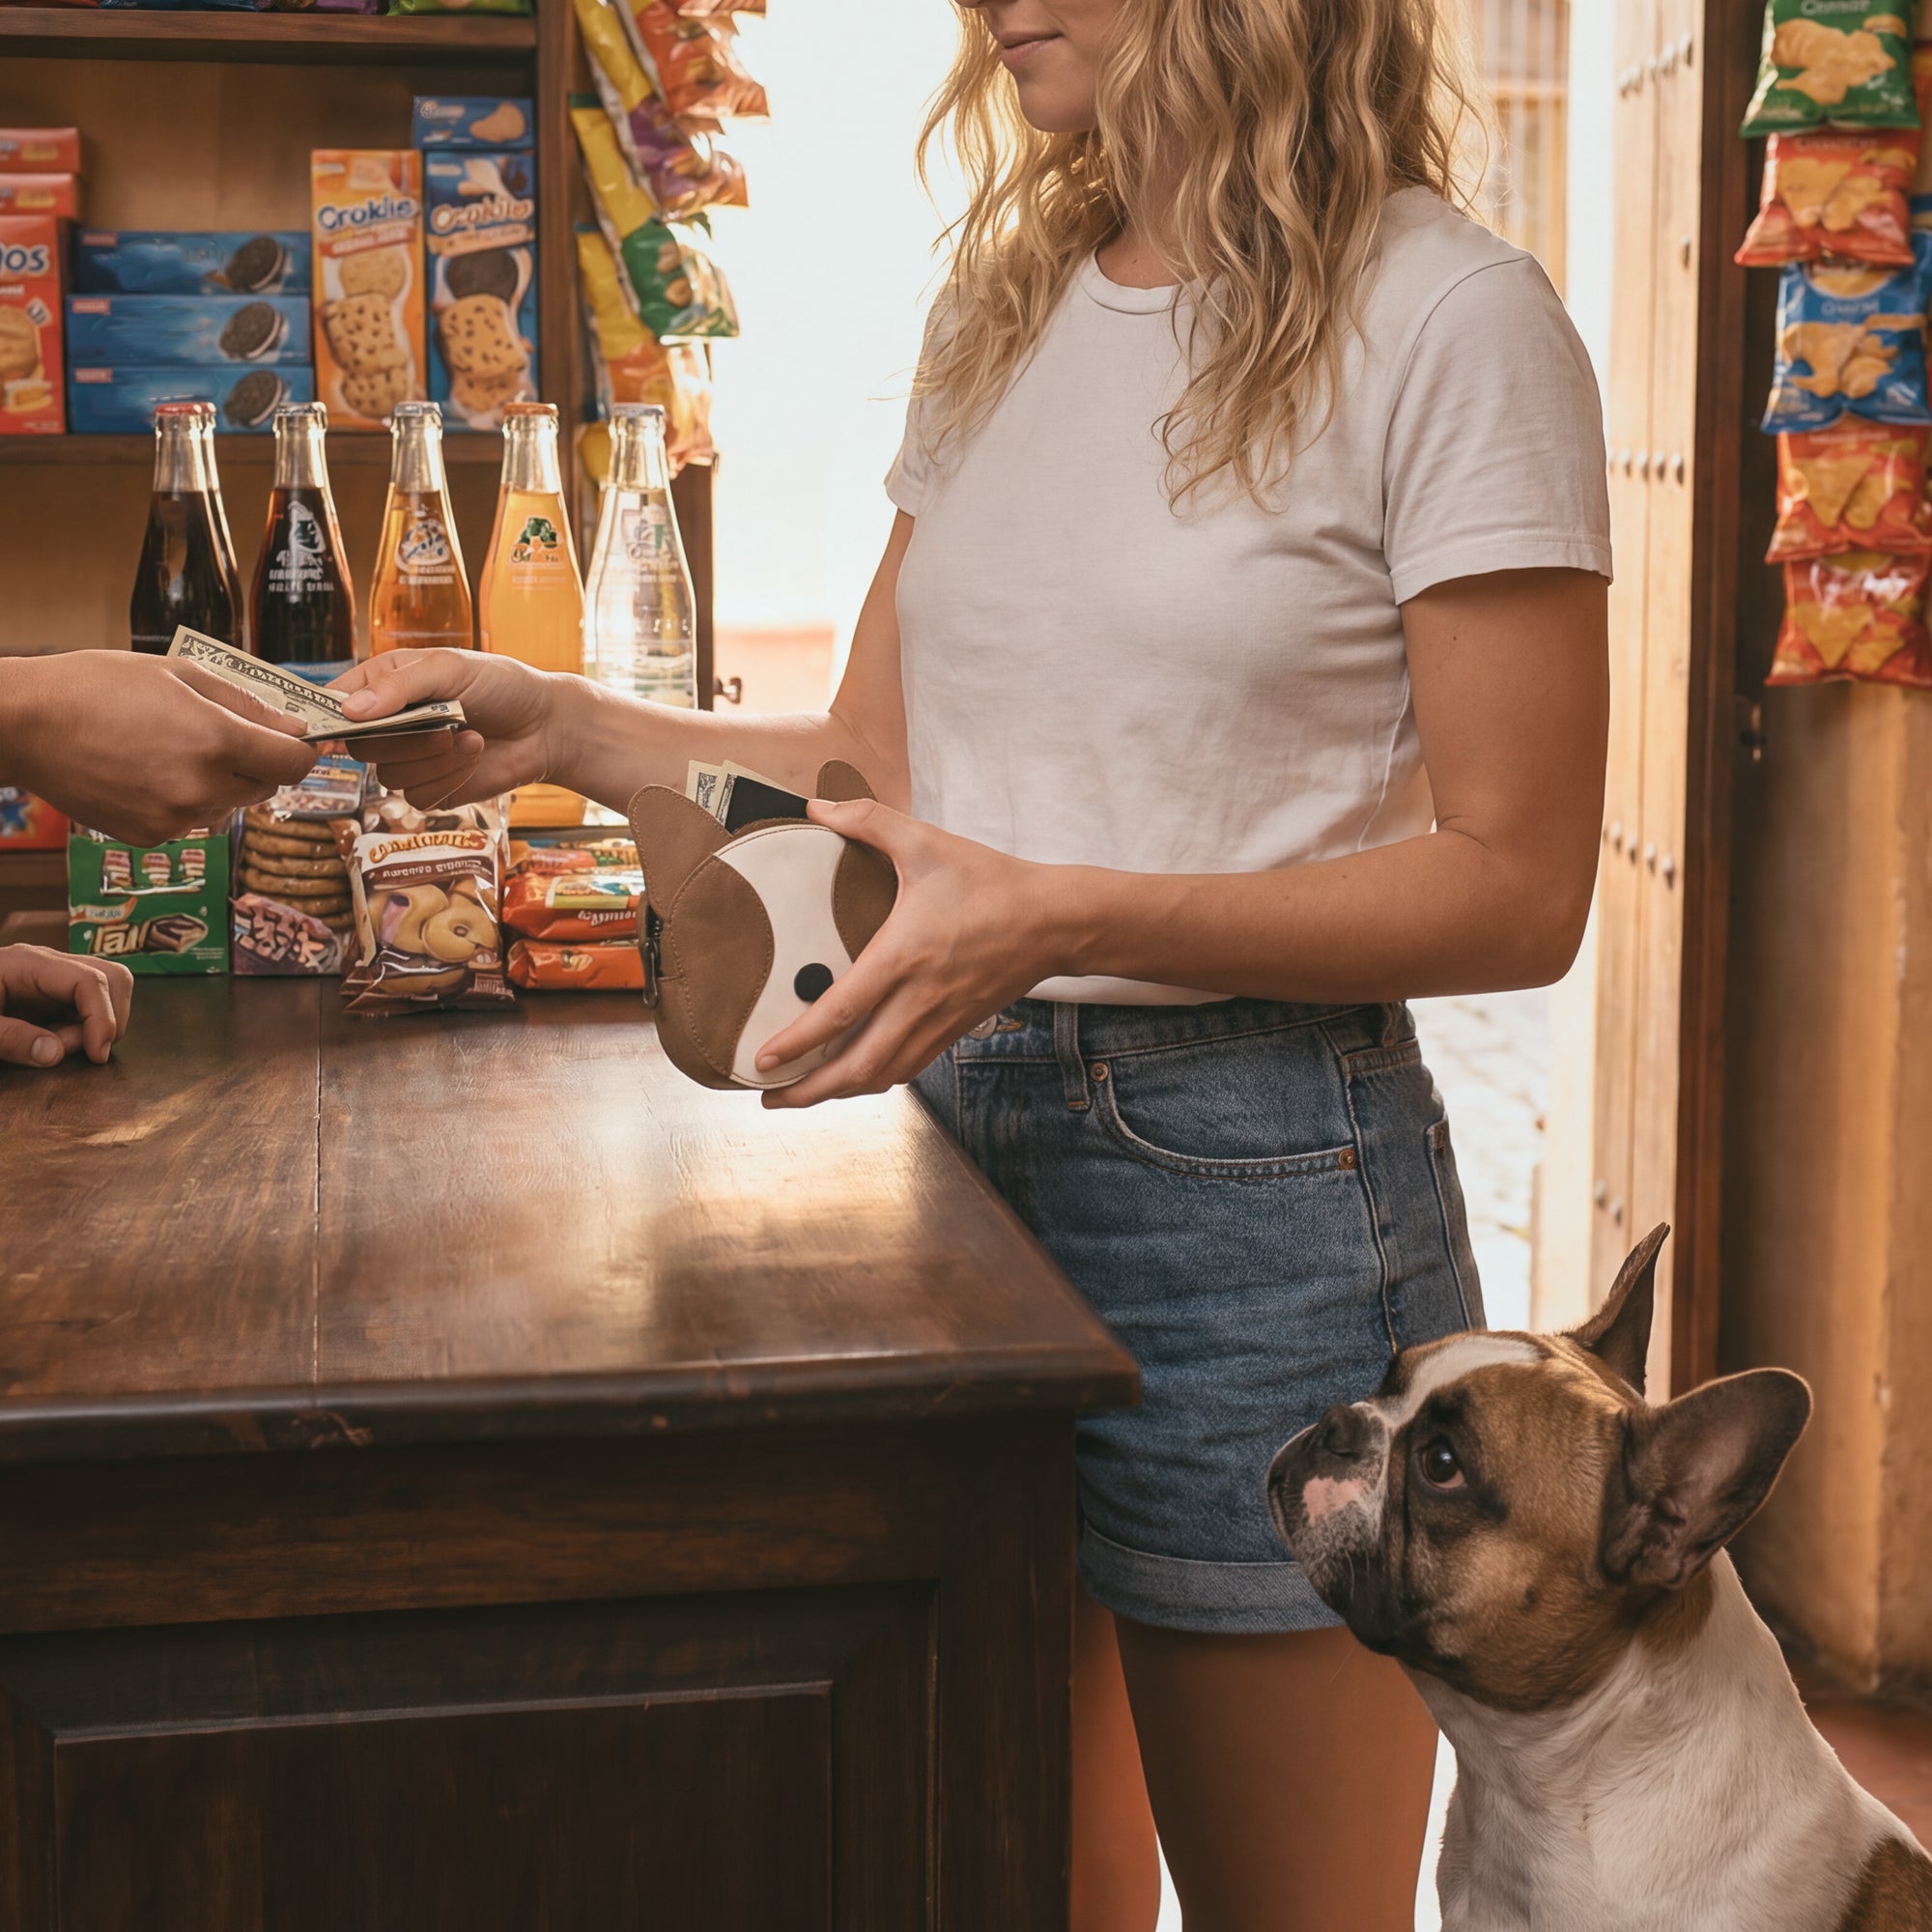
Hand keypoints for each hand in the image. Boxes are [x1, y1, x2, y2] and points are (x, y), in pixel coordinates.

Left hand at [0, 945, 132, 1068]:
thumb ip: (9, 1038)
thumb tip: (55, 1054)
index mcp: (28, 963)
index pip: (90, 980)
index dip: (102, 1018)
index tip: (96, 1055)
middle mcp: (49, 964)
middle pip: (113, 978)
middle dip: (111, 1019)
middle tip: (82, 1051)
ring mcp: (55, 978)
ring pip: (109, 992)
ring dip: (99, 1026)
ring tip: (61, 1047)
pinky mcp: (54, 994)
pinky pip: (90, 1007)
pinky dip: (86, 1031)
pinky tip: (57, 1043)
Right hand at [1, 652, 317, 846]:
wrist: (25, 724)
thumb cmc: (98, 687)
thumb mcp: (179, 674)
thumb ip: (246, 703)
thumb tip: (293, 726)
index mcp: (217, 742)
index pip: (295, 763)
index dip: (299, 748)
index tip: (289, 737)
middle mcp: (203, 788)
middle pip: (265, 786)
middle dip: (256, 763)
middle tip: (219, 734)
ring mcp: (177, 818)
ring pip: (229, 806)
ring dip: (220, 783)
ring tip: (173, 750)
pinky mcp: (151, 836)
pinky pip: (193, 820)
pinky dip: (185, 800)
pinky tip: (149, 772)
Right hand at [328, 651, 560, 807]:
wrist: (545, 725)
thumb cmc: (500, 685)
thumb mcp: (450, 668)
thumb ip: (400, 686)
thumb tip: (351, 710)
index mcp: (384, 686)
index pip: (335, 704)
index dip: (328, 718)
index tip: (334, 730)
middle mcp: (390, 724)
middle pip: (359, 746)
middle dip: (403, 739)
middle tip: (444, 724)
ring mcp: (409, 760)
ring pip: (389, 776)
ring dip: (434, 759)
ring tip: (470, 737)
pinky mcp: (432, 789)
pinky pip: (418, 797)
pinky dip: (449, 779)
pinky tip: (474, 756)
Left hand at [754, 799, 1067, 1107]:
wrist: (1055, 921)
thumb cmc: (992, 882)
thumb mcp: (927, 842)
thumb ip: (869, 820)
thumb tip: (817, 807)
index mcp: (904, 955)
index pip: (841, 1012)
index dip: (797, 1042)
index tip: (762, 1058)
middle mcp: (920, 999)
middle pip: (857, 1066)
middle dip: (808, 1091)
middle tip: (767, 1096)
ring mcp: (940, 1020)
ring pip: (882, 1076)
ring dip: (838, 1093)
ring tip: (800, 1095)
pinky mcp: (955, 1028)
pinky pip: (908, 1067)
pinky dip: (873, 1081)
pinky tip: (853, 1077)